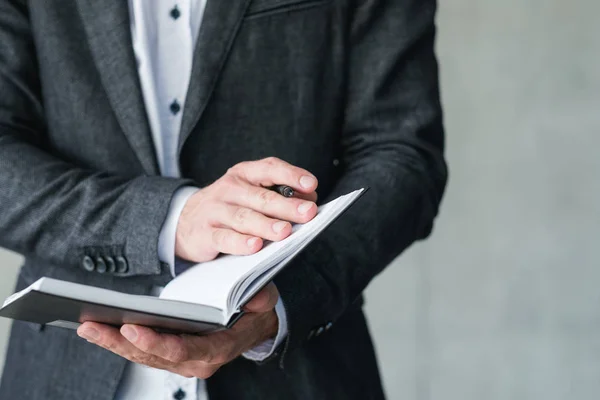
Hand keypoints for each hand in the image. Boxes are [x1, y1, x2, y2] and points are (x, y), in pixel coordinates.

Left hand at [77, 283, 278, 378]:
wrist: (257, 325)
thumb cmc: (257, 310)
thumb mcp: (264, 299)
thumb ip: (259, 297)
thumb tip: (250, 296)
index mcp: (218, 349)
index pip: (183, 350)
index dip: (156, 342)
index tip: (132, 327)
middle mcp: (196, 362)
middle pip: (153, 356)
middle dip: (120, 342)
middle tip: (92, 326)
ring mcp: (181, 361)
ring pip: (142, 356)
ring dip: (113, 342)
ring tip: (87, 326)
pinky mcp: (170, 354)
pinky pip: (142, 351)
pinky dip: (120, 341)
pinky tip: (100, 327)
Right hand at [176, 157, 318, 261]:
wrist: (185, 221)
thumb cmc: (228, 206)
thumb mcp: (250, 193)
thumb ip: (278, 195)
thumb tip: (309, 201)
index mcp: (244, 174)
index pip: (270, 169)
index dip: (291, 175)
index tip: (311, 185)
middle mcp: (230, 189)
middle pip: (262, 197)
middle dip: (287, 205)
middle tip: (308, 212)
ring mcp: (216, 211)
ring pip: (244, 217)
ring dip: (266, 224)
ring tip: (285, 231)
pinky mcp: (205, 233)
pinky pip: (224, 238)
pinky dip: (240, 242)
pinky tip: (255, 246)